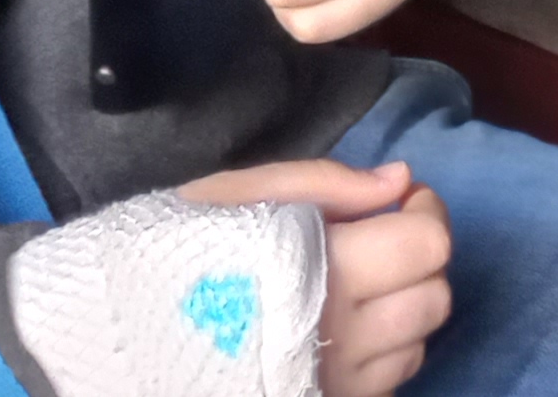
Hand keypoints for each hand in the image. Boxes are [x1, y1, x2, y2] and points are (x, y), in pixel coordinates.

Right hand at [170, 158, 453, 396]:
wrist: (121, 336)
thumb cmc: (177, 255)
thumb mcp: (239, 194)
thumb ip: (324, 182)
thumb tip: (399, 180)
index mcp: (326, 269)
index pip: (426, 245)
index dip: (426, 213)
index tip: (399, 203)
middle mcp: (344, 333)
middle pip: (435, 297)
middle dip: (419, 260)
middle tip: (381, 242)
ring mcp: (340, 381)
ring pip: (420, 342)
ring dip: (403, 309)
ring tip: (359, 289)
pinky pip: (391, 381)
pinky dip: (384, 353)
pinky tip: (345, 331)